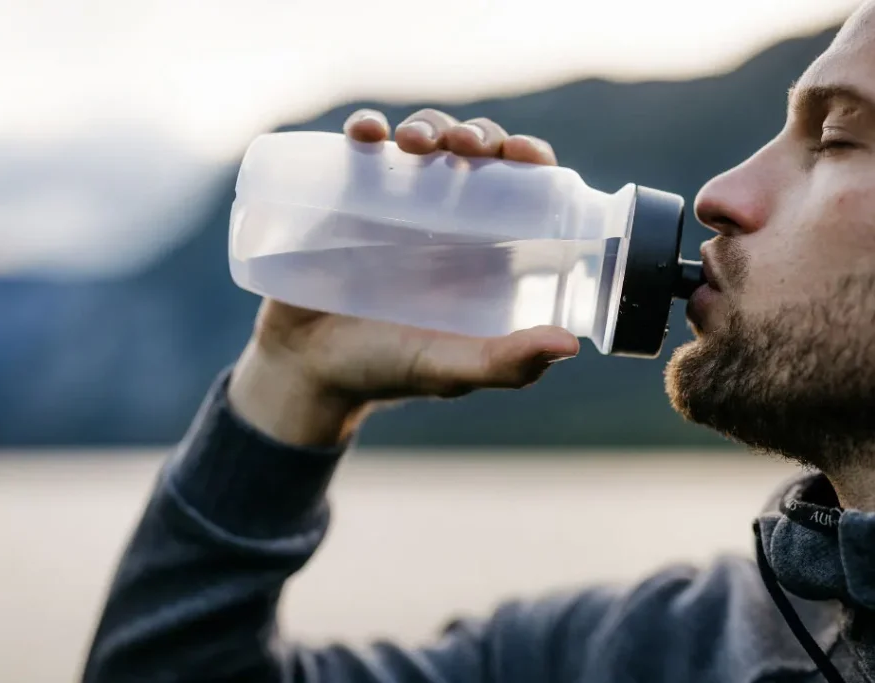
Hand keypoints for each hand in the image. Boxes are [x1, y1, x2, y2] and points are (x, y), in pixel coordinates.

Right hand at [229, 108, 578, 445]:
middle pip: (474, 153)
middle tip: (465, 147)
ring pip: (422, 141)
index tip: (525, 153)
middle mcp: (445, 218)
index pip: (521, 187)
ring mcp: (394, 203)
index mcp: (484, 250)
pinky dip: (365, 128)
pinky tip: (365, 132)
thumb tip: (570, 344)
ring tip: (415, 143)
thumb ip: (504, 364)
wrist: (304, 371)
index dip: (529, 160)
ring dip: (427, 126)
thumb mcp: (449, 370)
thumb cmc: (386, 371)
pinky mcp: (344, 196)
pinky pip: (359, 149)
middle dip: (478, 135)